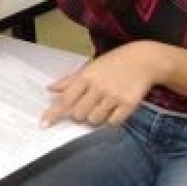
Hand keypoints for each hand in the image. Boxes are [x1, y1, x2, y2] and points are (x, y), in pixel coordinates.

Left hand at [42, 42, 163, 126]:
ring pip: (94, 120)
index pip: (65, 99)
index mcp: (85, 77)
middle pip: (78, 114)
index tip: (43, 124)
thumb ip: (69, 80)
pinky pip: (113, 122)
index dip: (53, 113)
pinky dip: (111, 120)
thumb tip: (49, 89)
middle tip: (87, 104)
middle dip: (79, 114)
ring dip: (94, 117)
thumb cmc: (112, 64)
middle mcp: (98, 87)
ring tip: (102, 105)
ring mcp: (114, 96)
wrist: (143, 60)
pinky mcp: (129, 104)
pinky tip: (114, 108)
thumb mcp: (89, 67)